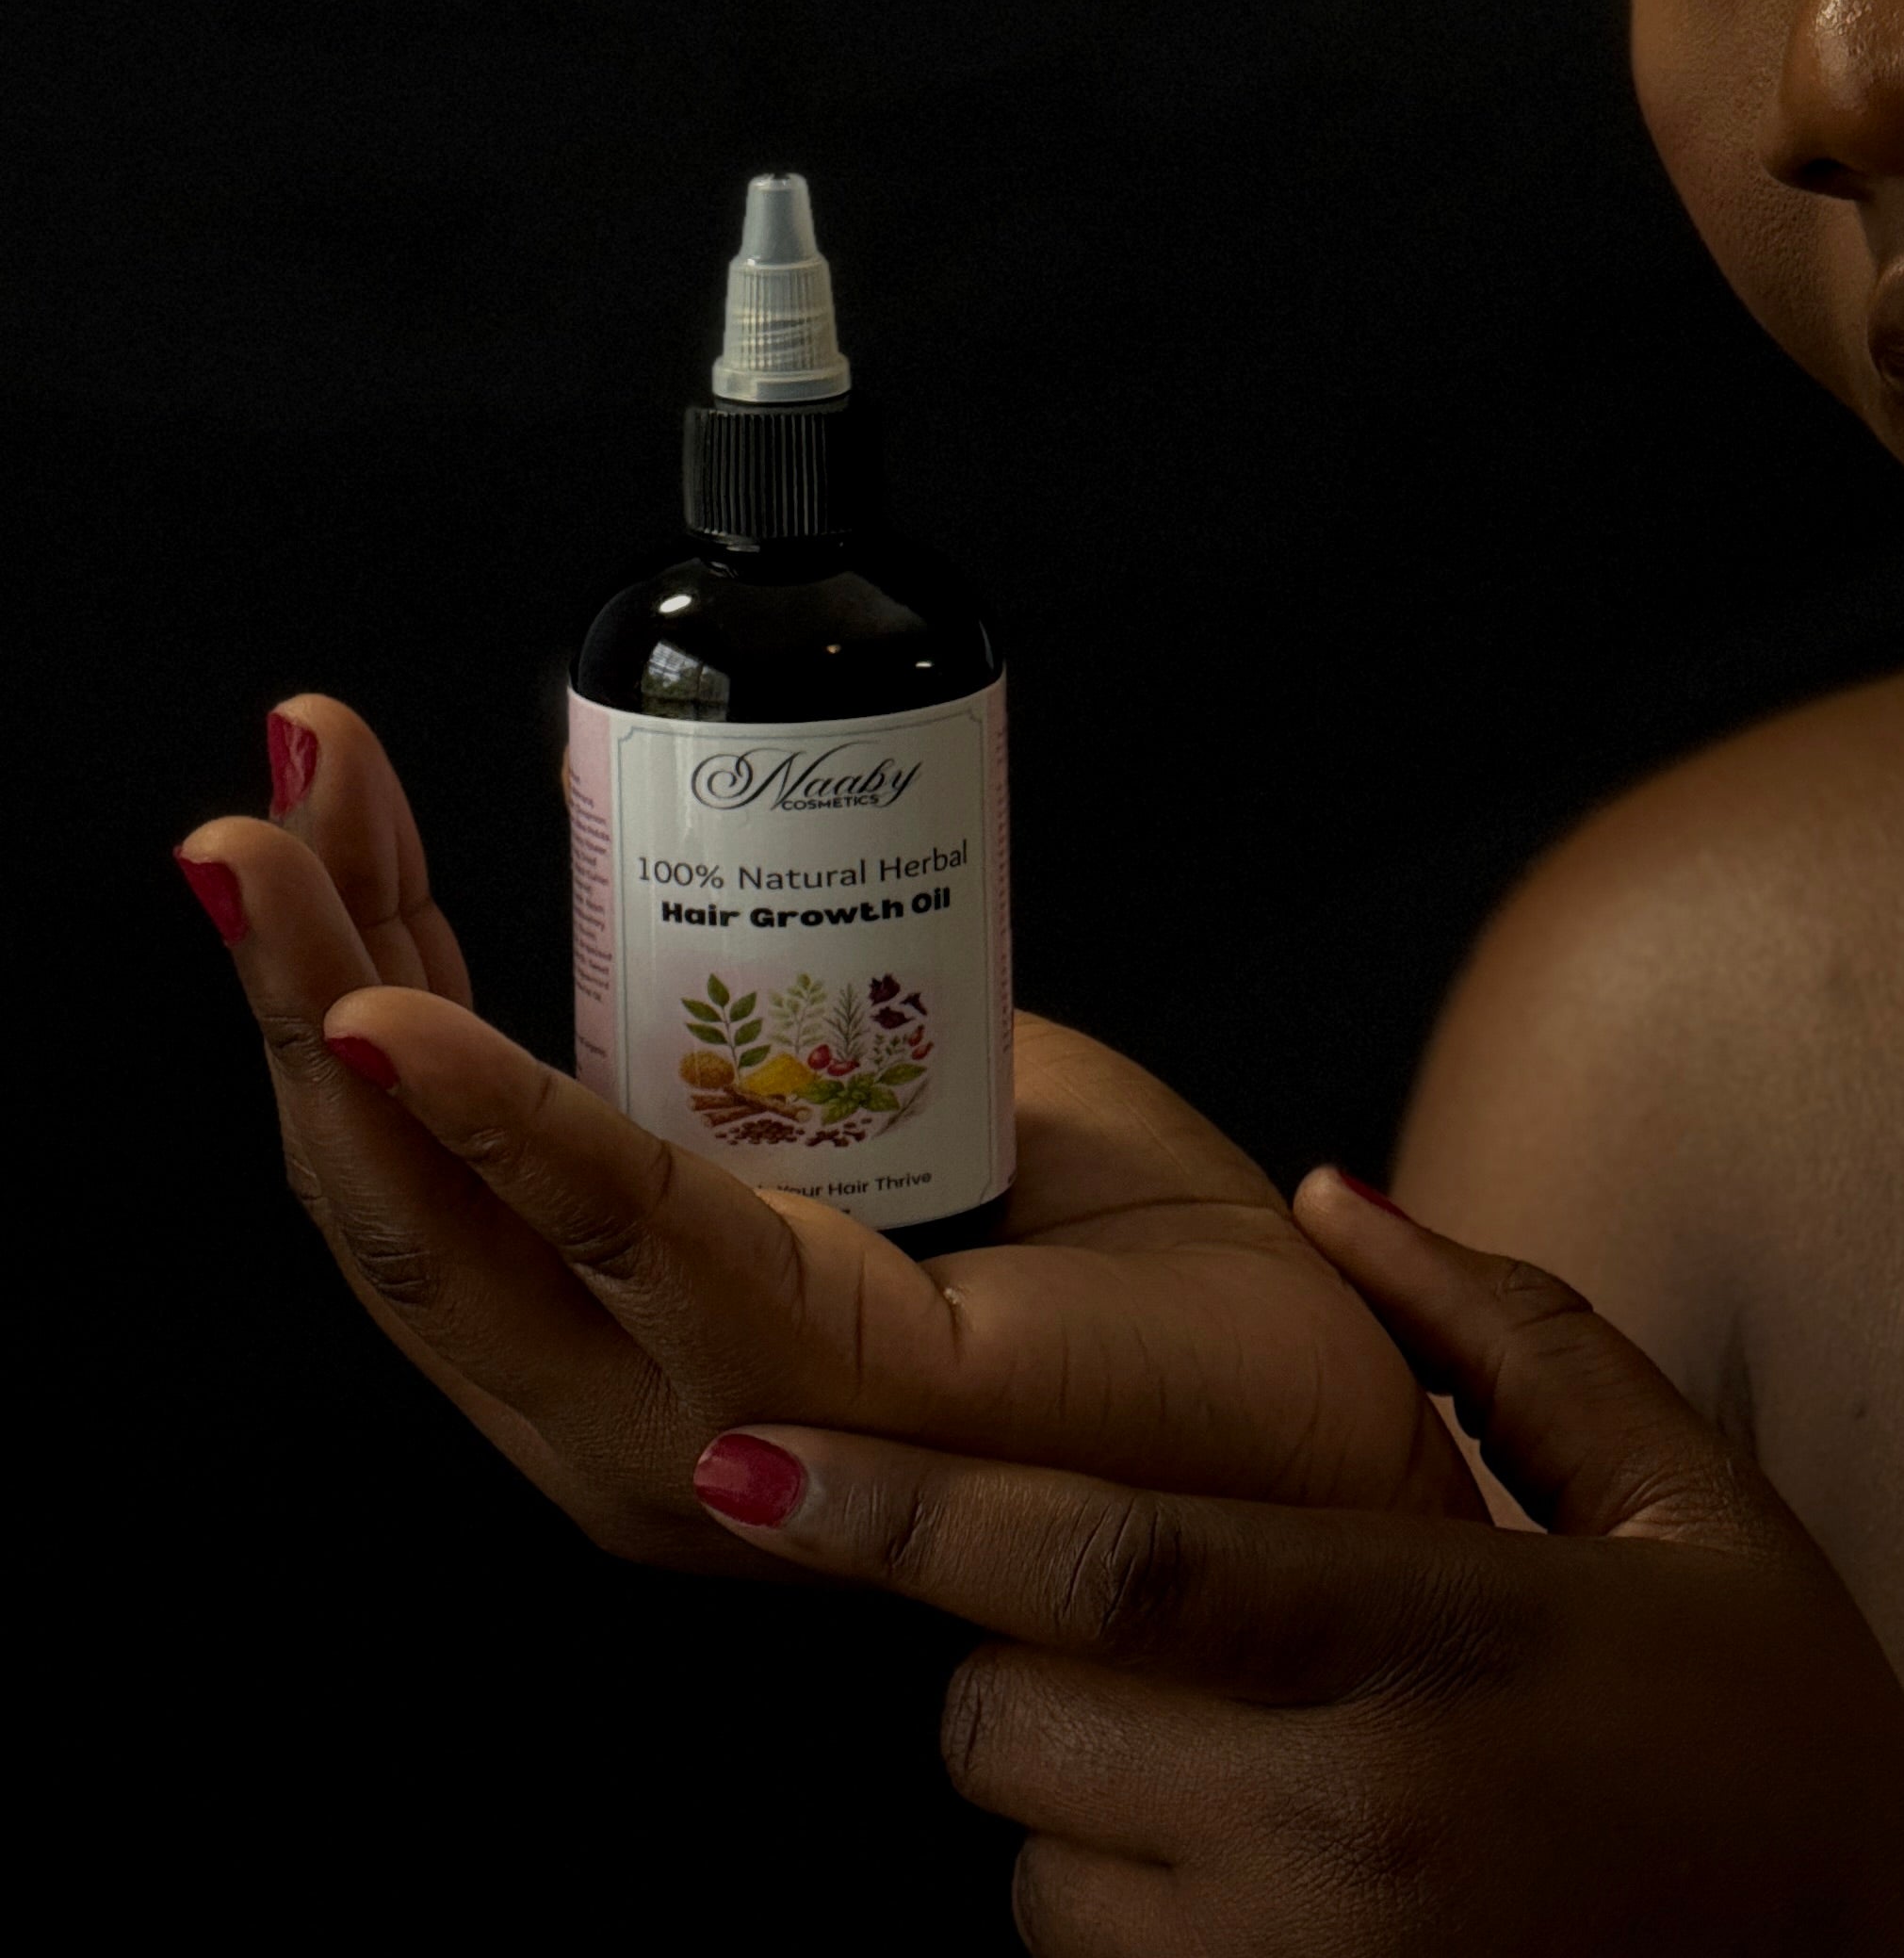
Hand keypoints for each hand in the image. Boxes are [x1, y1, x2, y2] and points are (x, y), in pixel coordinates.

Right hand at [177, 696, 1475, 1572]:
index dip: (341, 975)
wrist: (1331, 1411)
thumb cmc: (1135, 1279)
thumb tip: (710, 864)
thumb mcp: (923, 1105)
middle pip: (392, 1189)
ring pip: (451, 1214)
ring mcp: (703, 1435)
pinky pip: (629, 1227)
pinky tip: (395, 1018)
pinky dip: (500, 1114)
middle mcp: (627, 1420)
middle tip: (250, 794)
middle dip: (296, 969)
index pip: (431, 1165)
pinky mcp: (813, 1384)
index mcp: (641, 1346)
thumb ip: (797, 1034)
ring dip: (343, 998)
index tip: (308, 790)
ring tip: (275, 847)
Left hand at [684, 1177, 1903, 1956]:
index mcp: (1440, 1640)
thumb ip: (1508, 1331)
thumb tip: (1334, 1195)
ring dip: (1086, 1813)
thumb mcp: (1692, 1505)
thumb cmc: (1792, 1747)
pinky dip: (1137, 1931)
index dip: (898, 1511)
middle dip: (1025, 1658)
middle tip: (1158, 1627)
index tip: (733, 1463)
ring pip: (1043, 1875)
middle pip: (1020, 1722)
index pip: (1108, 1563)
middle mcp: (1353, 1825)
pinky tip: (1278, 1884)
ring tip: (1259, 1772)